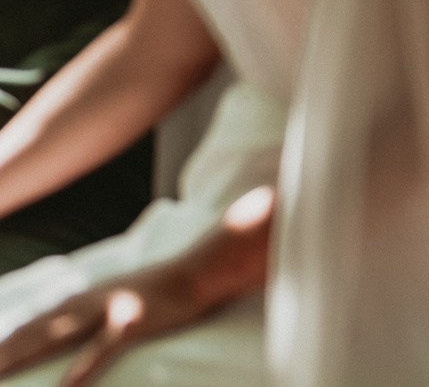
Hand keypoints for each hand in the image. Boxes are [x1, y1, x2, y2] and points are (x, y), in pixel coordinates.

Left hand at [0, 188, 271, 386]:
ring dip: (22, 356)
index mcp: (83, 298)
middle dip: (4, 352)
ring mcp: (107, 310)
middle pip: (34, 331)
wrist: (199, 270)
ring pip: (54, 336)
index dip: (6, 341)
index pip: (33, 322)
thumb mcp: (119, 293)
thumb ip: (91, 307)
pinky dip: (80, 369)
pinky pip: (100, 349)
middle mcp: (87, 302)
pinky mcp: (131, 322)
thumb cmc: (163, 287)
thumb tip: (67, 322)